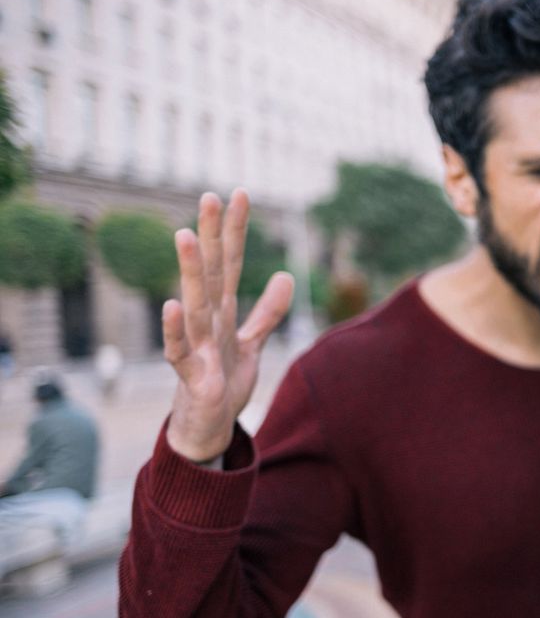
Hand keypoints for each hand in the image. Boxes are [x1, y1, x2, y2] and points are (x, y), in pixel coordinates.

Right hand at [163, 189, 292, 462]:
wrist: (207, 424)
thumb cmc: (224, 380)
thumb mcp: (251, 342)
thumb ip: (268, 311)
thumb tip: (287, 276)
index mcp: (223, 311)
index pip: (232, 263)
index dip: (236, 230)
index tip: (239, 193)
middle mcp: (207, 321)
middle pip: (213, 273)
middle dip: (212, 236)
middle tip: (210, 195)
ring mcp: (197, 345)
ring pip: (195, 302)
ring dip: (191, 271)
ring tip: (186, 236)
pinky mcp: (192, 374)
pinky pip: (179, 350)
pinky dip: (174, 330)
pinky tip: (172, 305)